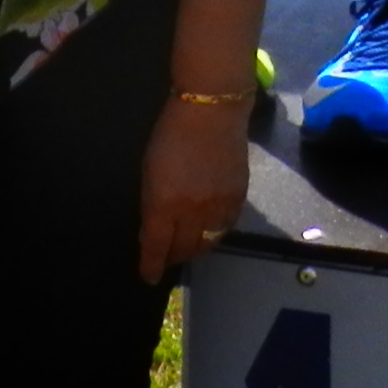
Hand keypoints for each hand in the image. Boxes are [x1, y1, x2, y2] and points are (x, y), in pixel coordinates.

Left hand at [138, 91, 252, 282]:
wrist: (211, 110)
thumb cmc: (170, 134)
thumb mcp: (149, 170)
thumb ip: (152, 203)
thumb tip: (154, 229)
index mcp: (164, 204)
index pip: (156, 247)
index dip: (151, 266)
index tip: (149, 277)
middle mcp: (192, 212)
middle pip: (184, 249)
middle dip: (174, 255)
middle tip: (168, 254)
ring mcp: (218, 207)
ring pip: (207, 243)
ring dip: (195, 247)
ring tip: (188, 244)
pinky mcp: (238, 199)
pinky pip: (226, 228)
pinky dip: (215, 232)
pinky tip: (209, 227)